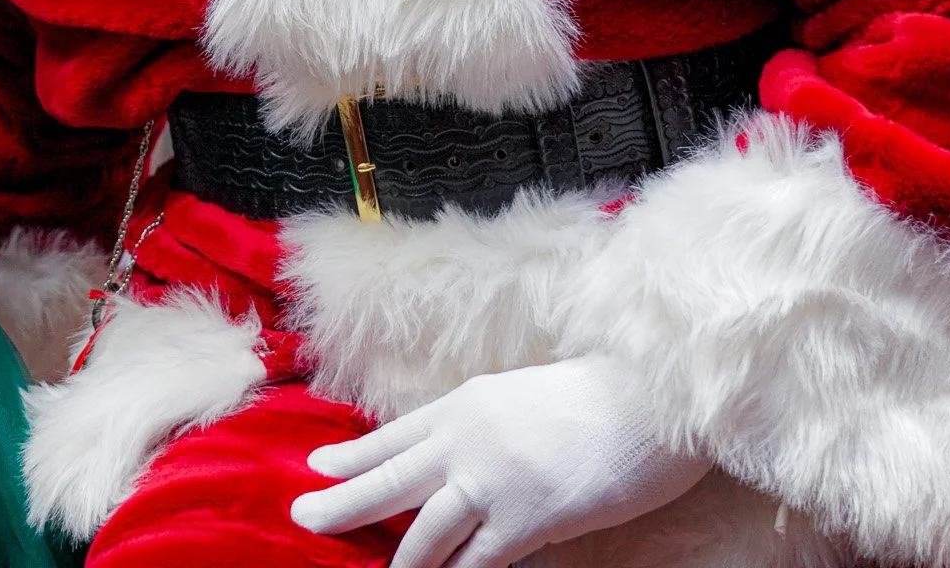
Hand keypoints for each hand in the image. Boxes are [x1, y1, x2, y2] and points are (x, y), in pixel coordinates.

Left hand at [290, 356, 710, 567]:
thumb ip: (481, 429)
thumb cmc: (594, 398)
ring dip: (400, 562)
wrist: (648, 400)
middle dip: (341, 502)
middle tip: (301, 516)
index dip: (352, 454)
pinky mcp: (524, 522)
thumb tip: (455, 458)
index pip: (393, 436)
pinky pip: (477, 562)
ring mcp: (490, 484)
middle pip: (387, 479)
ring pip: (423, 533)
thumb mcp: (517, 399)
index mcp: (463, 406)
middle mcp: (464, 442)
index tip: (316, 465)